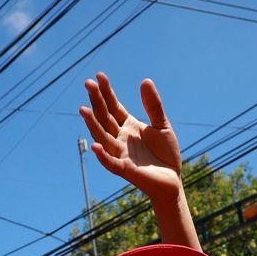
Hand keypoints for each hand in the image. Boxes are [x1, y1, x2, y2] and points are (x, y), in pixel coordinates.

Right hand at [81, 73, 183, 197]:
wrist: (172, 180)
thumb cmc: (166, 153)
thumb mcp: (162, 124)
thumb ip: (153, 105)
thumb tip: (145, 80)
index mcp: (128, 126)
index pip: (112, 106)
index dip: (106, 92)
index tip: (99, 76)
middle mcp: (120, 138)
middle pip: (104, 117)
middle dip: (96, 101)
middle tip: (88, 83)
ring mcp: (120, 154)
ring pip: (103, 137)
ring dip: (93, 125)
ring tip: (83, 110)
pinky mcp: (126, 170)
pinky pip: (111, 163)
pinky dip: (103, 156)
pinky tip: (96, 146)